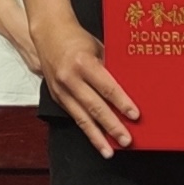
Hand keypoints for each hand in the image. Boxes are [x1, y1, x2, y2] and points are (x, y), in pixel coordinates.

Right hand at [30, 14, 140, 153]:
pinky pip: (74, 116)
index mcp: (83, 63)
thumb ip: (111, 67)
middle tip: (126, 140)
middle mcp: (69, 78)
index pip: (107, 87)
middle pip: (94, 107)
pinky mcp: (56, 96)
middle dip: (112, 126)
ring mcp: (60, 89)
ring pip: (81, 117)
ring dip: (97, 136)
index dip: (122, 103)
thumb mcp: (99, 48)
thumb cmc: (78, 39)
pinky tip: (97, 139)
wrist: (48, 33)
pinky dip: (87, 129)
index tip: (135, 115)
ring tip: (109, 151)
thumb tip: (131, 86)